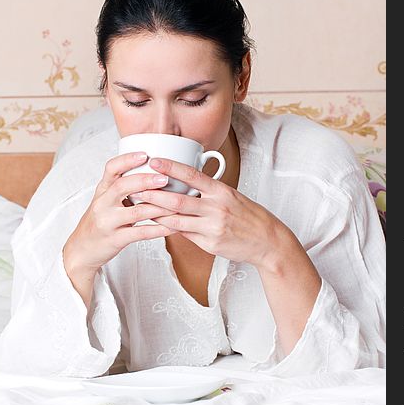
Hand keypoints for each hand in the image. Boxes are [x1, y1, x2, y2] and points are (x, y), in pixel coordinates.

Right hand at [63, 152, 176, 273]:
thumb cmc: (100, 221)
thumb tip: (152, 170)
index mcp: (102, 190)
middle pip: (122, 187)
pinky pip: (140, 233)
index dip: (127, 160)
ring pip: (136, 211)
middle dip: (146, 180)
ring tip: (177, 203)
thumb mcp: (106, 200)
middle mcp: (102, 204)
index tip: (145, 154)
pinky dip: (158, 230)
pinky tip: (172, 227)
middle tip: (165, 178)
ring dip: (159, 207)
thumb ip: (123, 186)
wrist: (82, 250)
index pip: (111, 168)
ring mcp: (108, 222)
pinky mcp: (115, 239)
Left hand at [136, 157, 292, 268]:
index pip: (193, 175)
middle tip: (136, 187)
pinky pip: (184, 235)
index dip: (171, 167)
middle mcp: (216, 208)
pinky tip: (157, 223)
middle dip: (154, 194)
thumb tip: (185, 187)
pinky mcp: (210, 244)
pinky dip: (169, 228)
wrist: (267, 241)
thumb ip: (209, 192)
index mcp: (222, 192)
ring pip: (177, 220)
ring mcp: (212, 228)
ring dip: (156, 213)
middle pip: (178, 200)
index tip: (154, 161)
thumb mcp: (231, 196)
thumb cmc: (248, 216)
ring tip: (140, 207)